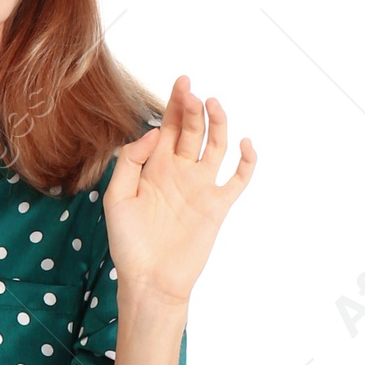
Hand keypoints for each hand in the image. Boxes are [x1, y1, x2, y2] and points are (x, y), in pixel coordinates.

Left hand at [103, 76, 255, 308]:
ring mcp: (201, 188)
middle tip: (191, 89)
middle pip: (192, 129)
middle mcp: (180, 173)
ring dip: (218, 123)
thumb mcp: (117, 198)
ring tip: (213, 104)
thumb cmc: (129, 244)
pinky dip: (247, 160)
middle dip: (192, 107)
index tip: (181, 82)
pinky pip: (238, 179)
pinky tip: (244, 143)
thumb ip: (131, 161)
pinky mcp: (217, 206)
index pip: (169, 127)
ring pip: (216, 145)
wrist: (150, 281)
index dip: (175, 103)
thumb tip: (156, 132)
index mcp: (155, 168)